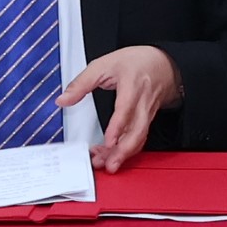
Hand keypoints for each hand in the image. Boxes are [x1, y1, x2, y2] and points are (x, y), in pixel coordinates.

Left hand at [61, 45, 181, 171]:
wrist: (163, 62)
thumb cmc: (136, 62)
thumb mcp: (104, 64)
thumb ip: (81, 83)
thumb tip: (63, 100)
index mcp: (132, 85)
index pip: (126, 109)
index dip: (118, 127)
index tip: (108, 141)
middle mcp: (143, 102)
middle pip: (138, 130)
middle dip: (124, 150)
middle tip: (110, 164)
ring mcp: (148, 113)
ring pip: (140, 137)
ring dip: (125, 153)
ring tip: (109, 165)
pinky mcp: (148, 120)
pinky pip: (140, 137)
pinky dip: (128, 148)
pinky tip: (115, 154)